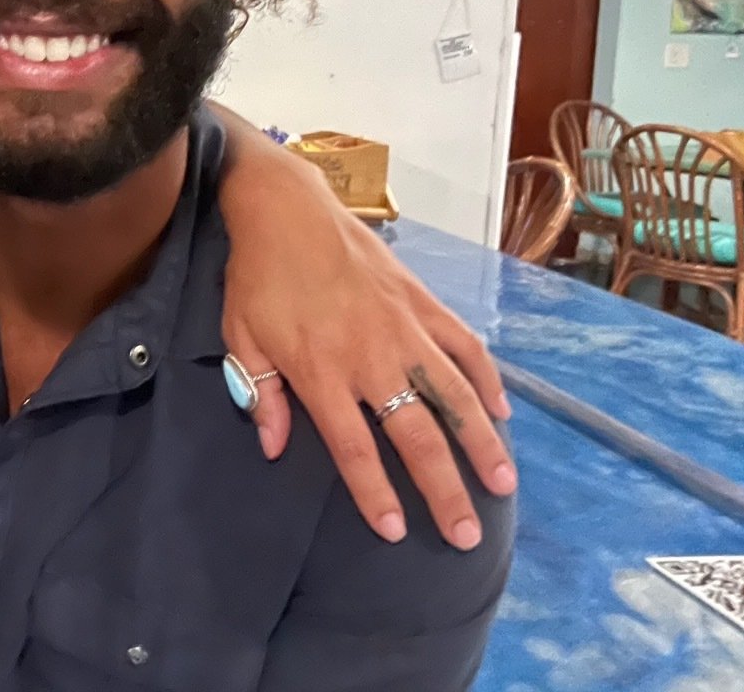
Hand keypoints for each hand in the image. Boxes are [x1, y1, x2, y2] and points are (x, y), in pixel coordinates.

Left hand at [218, 141, 515, 551]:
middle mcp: (370, 356)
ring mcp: (403, 327)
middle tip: (465, 534)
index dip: (375, 493)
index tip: (394, 532)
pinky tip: (501, 412)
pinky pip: (465, 346)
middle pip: (416, 436)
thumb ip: (261, 393)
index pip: (354, 448)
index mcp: (321, 371)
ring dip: (480, 443)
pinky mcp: (423, 301)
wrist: (287, 208)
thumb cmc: (258, 276)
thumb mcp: (242, 336)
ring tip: (502, 484)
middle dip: (442, 491)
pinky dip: (486, 380)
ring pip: (453, 395)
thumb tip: (274, 448)